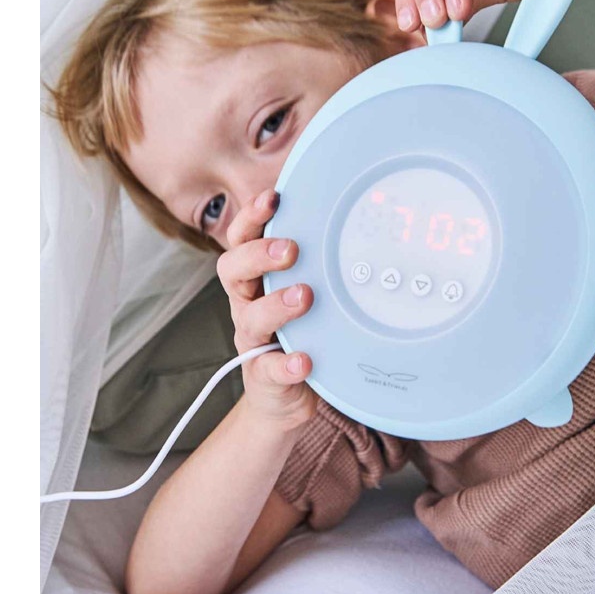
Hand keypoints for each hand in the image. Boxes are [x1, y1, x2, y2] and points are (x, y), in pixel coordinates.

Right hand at [216, 189, 317, 430]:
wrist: (291, 395)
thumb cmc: (306, 329)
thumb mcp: (312, 288)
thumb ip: (322, 260)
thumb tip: (360, 216)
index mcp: (257, 277)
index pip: (243, 239)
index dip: (253, 217)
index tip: (274, 198)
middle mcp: (249, 304)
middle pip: (233, 269)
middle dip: (258, 254)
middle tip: (290, 249)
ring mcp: (255, 341)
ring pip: (251, 317)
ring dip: (276, 304)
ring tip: (304, 296)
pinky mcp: (265, 376)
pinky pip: (270, 370)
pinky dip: (287, 364)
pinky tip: (304, 360)